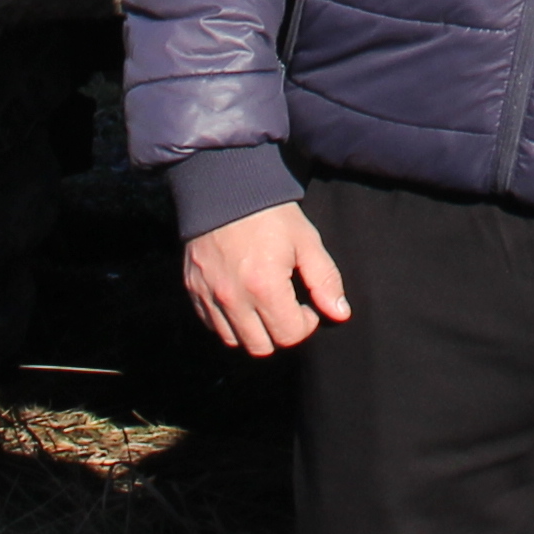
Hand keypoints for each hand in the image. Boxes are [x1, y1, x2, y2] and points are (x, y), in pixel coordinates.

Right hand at [180, 201, 352, 354]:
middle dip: (279, 332)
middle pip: (261, 347)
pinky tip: (240, 300)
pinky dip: (227, 321)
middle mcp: (233, 298)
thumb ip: (325, 280)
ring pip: (234, 340)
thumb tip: (340, 313)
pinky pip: (211, 324)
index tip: (306, 306)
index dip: (305, 324)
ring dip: (253, 331)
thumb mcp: (306, 241)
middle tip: (286, 307)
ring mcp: (209, 295)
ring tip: (263, 305)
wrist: (224, 187)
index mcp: (265, 287)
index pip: (290, 335)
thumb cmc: (270, 214)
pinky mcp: (192, 289)